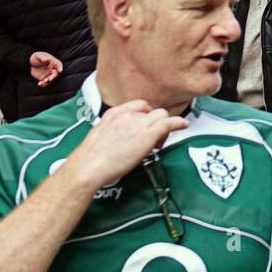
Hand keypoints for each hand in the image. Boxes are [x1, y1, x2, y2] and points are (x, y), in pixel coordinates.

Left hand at [29, 52, 62, 86]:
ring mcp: (48, 74)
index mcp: (53, 62)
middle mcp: (52, 69)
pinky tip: (39, 84)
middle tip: (49, 79)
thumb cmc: (36, 57)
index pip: (59, 64)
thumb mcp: (38, 56)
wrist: (29, 63)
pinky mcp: (44, 78)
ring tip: (43, 81)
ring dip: (48, 81)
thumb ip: (43, 57)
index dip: (60, 68)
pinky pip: (45, 83)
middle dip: (53, 77)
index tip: (60, 70)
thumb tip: (48, 59)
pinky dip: (43, 84)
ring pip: (50, 79)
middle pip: (55, 74)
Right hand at [68, 99, 188, 190]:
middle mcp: (126, 115)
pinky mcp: (148, 134)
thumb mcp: (102, 136)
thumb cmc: (91, 159)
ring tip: (159, 142)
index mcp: (113, 114)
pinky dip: (179, 123)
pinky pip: (169, 123)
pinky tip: (183, 125)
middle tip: (152, 138)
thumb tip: (125, 138)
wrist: (88, 166)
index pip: (138, 105)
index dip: (146, 114)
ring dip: (164, 126)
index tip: (147, 124)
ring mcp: (138, 123)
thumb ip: (115, 131)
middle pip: (150, 111)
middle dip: (154, 122)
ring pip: (161, 115)